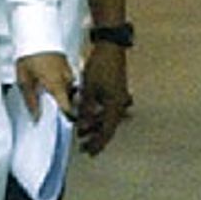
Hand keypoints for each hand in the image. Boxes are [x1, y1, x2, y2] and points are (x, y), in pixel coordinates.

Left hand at [17, 51, 74, 118]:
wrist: (36, 31)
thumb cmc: (30, 55)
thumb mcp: (25, 81)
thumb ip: (31, 101)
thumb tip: (36, 117)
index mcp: (58, 86)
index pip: (69, 108)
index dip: (69, 117)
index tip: (66, 123)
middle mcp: (67, 79)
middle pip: (71, 99)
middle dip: (65, 105)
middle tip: (55, 110)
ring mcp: (68, 70)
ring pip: (70, 89)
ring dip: (63, 94)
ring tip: (50, 94)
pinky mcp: (66, 63)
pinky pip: (67, 78)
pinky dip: (61, 83)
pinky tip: (51, 82)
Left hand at [76, 39, 132, 154]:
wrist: (110, 47)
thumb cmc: (100, 66)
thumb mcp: (88, 90)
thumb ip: (85, 110)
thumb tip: (81, 125)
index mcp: (115, 106)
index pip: (106, 131)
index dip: (97, 143)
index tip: (89, 152)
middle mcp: (120, 104)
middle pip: (108, 127)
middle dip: (95, 137)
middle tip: (84, 147)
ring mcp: (119, 98)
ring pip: (107, 118)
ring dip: (95, 126)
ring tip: (82, 132)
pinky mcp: (116, 91)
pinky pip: (107, 109)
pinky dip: (98, 115)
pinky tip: (88, 116)